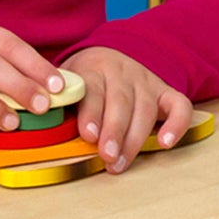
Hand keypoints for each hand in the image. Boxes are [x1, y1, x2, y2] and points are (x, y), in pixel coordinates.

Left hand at [63, 46, 194, 174]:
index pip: (93, 88)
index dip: (92, 112)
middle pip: (120, 101)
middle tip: (106, 157)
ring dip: (134, 138)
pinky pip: (179, 105)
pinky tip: (166, 143)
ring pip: (144, 108)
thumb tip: (39, 126)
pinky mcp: (166, 91)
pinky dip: (176, 124)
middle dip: (114, 131)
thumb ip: (58, 101)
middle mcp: (122, 72)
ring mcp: (146, 81)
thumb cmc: (83, 80)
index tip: (88, 135)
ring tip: (120, 162)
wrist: (111, 56)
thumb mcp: (65, 82)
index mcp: (94, 67)